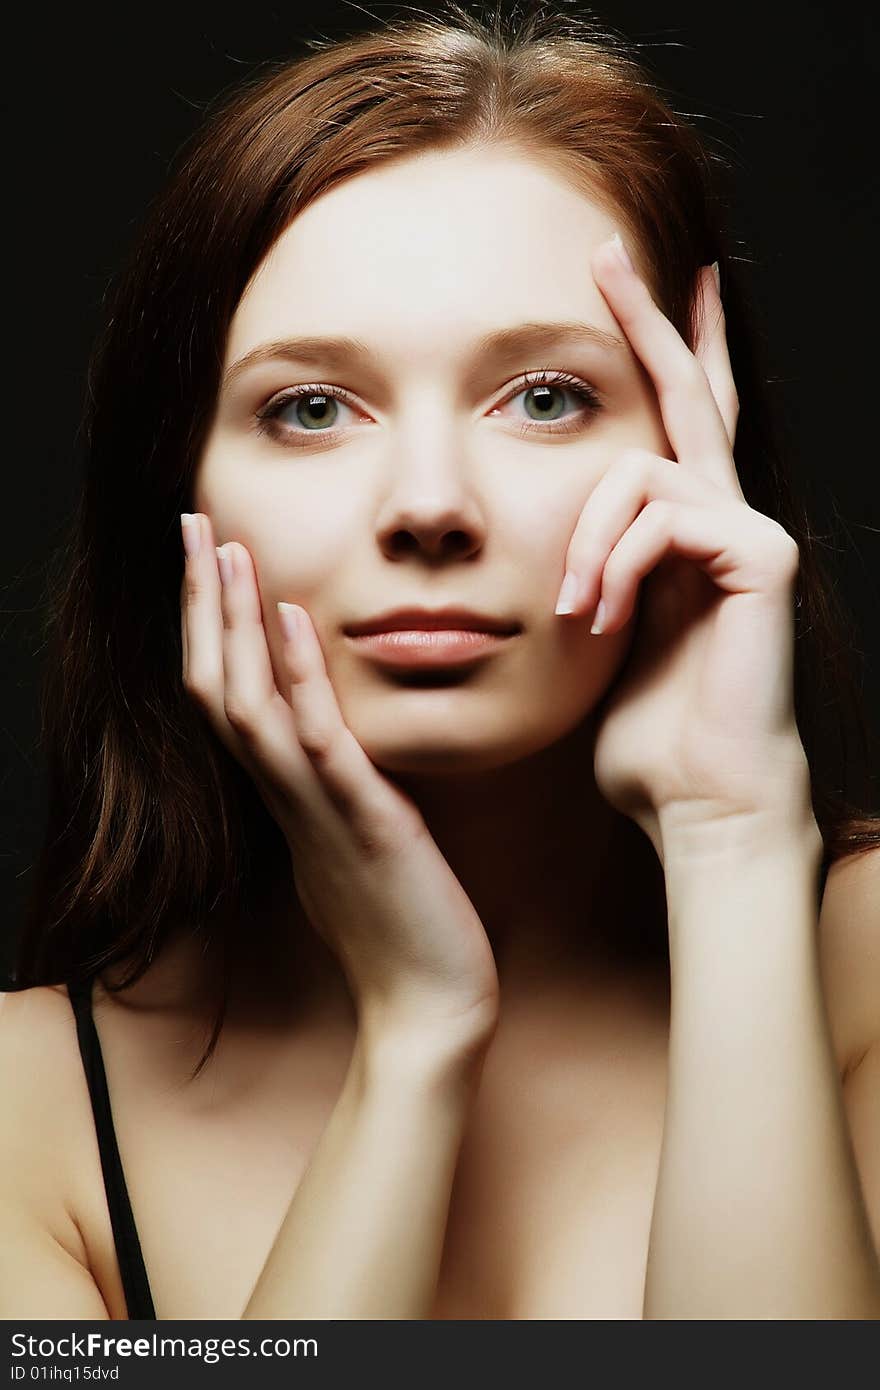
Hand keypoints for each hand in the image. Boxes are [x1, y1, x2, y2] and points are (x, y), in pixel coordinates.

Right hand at [180, 513, 498, 1056]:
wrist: (429, 1009)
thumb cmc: (402, 929)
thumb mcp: (360, 846)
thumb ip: (336, 797)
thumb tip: (335, 759)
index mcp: (286, 798)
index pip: (228, 700)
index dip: (210, 630)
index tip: (209, 562)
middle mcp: (286, 797)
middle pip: (216, 686)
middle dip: (203, 603)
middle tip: (191, 527)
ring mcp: (316, 809)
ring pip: (248, 704)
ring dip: (230, 624)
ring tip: (223, 550)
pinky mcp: (363, 823)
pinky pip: (317, 740)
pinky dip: (297, 676)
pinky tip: (289, 617)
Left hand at [556, 239, 814, 859]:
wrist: (702, 800)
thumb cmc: (651, 738)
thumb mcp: (602, 639)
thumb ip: (596, 575)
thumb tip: (566, 554)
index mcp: (688, 535)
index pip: (676, 426)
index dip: (660, 354)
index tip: (628, 291)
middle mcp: (726, 518)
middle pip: (686, 394)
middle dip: (645, 320)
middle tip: (607, 252)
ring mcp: (749, 531)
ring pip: (639, 469)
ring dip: (587, 542)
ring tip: (578, 615)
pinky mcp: (759, 555)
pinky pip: (658, 515)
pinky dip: (614, 566)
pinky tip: (602, 621)